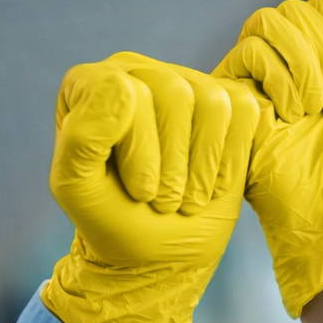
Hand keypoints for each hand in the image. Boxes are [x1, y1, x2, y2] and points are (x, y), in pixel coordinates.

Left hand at [41, 52, 259, 322]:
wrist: (159, 251)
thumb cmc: (113, 219)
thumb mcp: (79, 189)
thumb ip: (81, 137)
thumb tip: (123, 85)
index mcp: (92, 84)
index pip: (125, 92)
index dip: (139, 152)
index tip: (138, 192)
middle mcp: (138, 71)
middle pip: (174, 92)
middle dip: (174, 164)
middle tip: (163, 202)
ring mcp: (186, 82)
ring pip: (212, 101)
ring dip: (202, 167)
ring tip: (186, 198)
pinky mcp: (227, 101)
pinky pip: (243, 111)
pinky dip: (229, 161)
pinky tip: (210, 185)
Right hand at [214, 0, 322, 317]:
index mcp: (322, 49)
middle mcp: (286, 53)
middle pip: (301, 6)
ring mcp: (255, 69)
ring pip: (272, 19)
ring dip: (306, 64)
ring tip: (314, 109)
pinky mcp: (230, 89)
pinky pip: (251, 49)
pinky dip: (280, 79)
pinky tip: (288, 115)